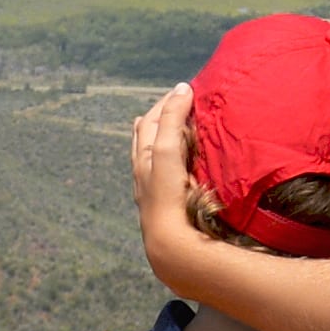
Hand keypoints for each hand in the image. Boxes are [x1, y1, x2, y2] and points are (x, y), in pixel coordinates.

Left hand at [127, 87, 199, 260]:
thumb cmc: (165, 193)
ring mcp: (155, 190)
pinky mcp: (167, 205)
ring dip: (161, 139)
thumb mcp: (166, 150)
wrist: (170, 242)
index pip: (153, 121)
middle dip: (159, 119)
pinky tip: (178, 165)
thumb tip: (182, 87)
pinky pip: (166, 174)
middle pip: (148, 137)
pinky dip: (170, 160)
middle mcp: (145, 171)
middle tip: (173, 104)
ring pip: (154, 156)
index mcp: (144, 156)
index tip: (186, 89)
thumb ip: (173, 119)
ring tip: (166, 128)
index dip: (168, 103)